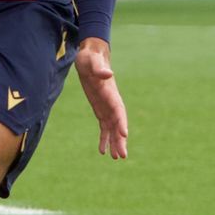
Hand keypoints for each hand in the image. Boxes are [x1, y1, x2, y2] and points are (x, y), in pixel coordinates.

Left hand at [75, 38, 127, 159]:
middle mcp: (111, 102)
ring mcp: (106, 106)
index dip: (121, 122)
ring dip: (114, 142)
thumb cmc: (90, 58)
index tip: (124, 134)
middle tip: (122, 155)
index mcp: (110, 92)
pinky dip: (104, 138)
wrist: (90, 56)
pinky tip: (103, 151)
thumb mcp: (91, 61)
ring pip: (112, 128)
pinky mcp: (100, 109)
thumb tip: (108, 73)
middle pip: (118, 123)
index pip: (118, 110)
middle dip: (120, 139)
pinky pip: (104, 127)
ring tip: (116, 157)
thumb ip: (99, 68)